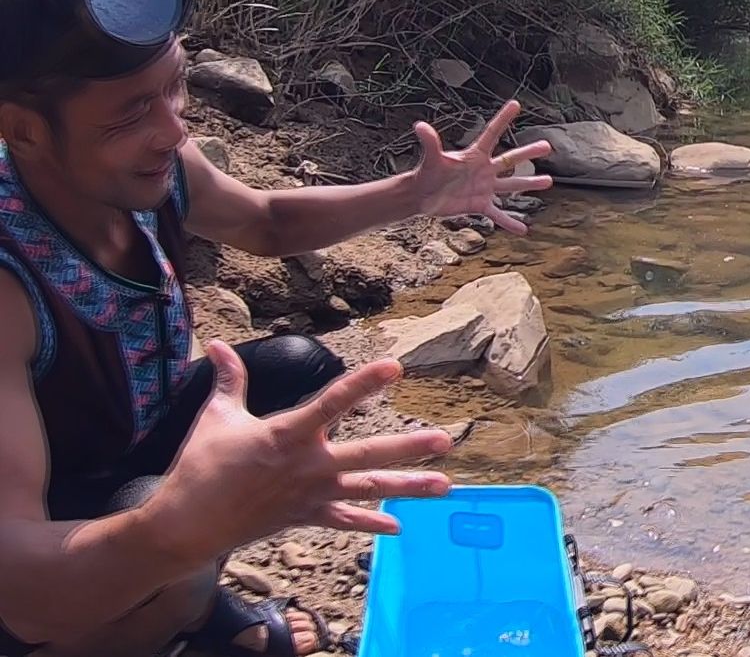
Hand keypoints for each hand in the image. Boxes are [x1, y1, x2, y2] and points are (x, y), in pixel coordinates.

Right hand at [143, 342, 452, 564]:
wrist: (184, 526)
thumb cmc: (199, 467)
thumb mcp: (215, 417)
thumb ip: (228, 379)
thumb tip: (216, 342)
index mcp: (287, 434)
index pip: (334, 401)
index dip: (364, 383)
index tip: (395, 367)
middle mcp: (308, 465)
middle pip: (367, 454)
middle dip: (408, 448)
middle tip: (444, 441)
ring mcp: (311, 494)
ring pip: (368, 490)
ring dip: (407, 488)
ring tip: (444, 486)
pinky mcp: (305, 516)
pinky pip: (344, 522)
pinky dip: (370, 524)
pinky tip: (398, 527)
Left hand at [409, 100, 553, 233]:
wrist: (422, 196)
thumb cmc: (426, 173)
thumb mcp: (431, 159)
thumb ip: (430, 143)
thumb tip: (420, 126)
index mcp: (474, 155)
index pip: (492, 133)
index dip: (503, 118)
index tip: (515, 104)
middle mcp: (484, 170)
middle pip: (510, 159)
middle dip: (528, 153)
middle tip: (547, 146)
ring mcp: (484, 188)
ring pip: (511, 186)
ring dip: (529, 184)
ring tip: (548, 180)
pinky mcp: (480, 205)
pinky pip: (498, 215)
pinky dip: (510, 223)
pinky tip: (523, 229)